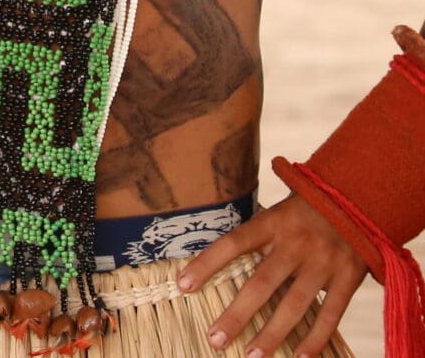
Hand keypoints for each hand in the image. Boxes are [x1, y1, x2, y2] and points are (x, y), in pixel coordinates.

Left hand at [182, 196, 365, 355]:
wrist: (358, 199)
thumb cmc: (306, 209)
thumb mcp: (277, 211)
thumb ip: (255, 236)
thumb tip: (217, 261)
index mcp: (272, 223)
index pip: (233, 243)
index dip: (207, 263)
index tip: (183, 286)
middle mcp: (296, 243)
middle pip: (261, 283)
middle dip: (237, 315)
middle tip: (215, 340)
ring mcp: (323, 262)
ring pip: (294, 304)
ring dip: (272, 334)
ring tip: (252, 356)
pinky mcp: (349, 278)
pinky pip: (331, 313)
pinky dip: (316, 338)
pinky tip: (300, 357)